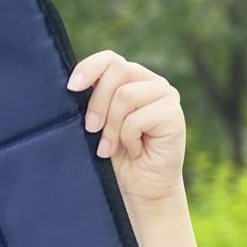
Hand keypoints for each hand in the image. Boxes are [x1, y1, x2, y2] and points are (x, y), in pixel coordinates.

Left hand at [68, 53, 185, 208]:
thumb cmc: (116, 156)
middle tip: (90, 129)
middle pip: (117, 71)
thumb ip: (93, 100)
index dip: (89, 68)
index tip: (72, 88)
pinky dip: (128, 139)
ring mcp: (165, 95)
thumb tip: (74, 85)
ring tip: (109, 148)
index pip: (110, 59)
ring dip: (111, 127)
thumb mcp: (98, 123)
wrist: (140, 188)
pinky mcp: (174, 114)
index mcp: (131, 79)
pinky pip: (137, 119)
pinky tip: (135, 151)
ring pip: (125, 96)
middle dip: (97, 102)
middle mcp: (151, 82)